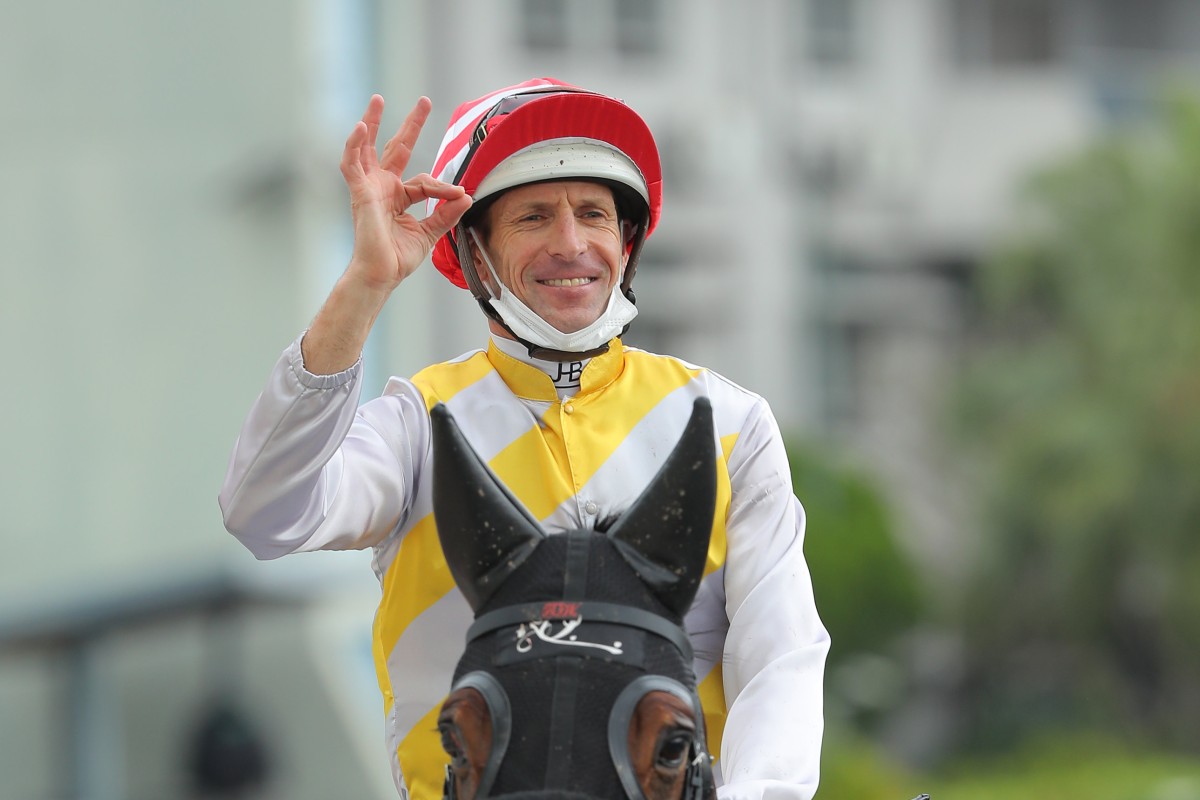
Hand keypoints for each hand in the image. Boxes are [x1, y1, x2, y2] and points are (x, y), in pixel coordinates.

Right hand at [339, 95, 471, 291]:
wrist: (382, 275)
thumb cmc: (398, 258)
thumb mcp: (430, 232)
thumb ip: (446, 213)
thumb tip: (466, 194)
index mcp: (398, 196)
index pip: (423, 181)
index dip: (442, 186)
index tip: (460, 194)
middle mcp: (382, 188)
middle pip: (395, 148)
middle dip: (410, 125)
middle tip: (424, 101)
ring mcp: (369, 188)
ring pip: (366, 148)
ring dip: (371, 123)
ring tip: (377, 100)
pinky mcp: (359, 193)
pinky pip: (351, 164)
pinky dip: (354, 145)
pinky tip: (360, 127)